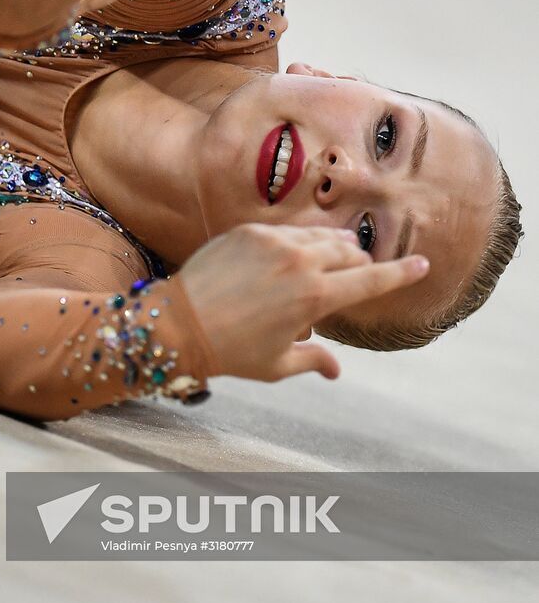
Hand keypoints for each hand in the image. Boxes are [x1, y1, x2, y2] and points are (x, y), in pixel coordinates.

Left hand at [179, 223, 429, 382]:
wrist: (179, 323)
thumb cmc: (231, 351)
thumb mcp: (277, 364)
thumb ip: (314, 360)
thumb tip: (336, 371)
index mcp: (314, 298)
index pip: (371, 281)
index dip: (401, 273)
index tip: (422, 263)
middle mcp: (299, 263)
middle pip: (348, 253)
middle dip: (358, 264)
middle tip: (354, 274)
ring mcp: (274, 242)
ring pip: (320, 236)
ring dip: (331, 249)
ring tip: (328, 260)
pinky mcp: (250, 230)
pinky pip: (287, 231)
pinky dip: (297, 243)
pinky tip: (288, 256)